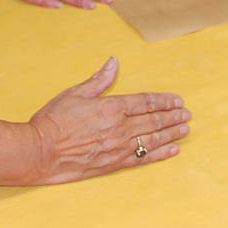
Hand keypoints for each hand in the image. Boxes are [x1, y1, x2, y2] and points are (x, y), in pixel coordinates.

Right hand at [26, 57, 190, 182]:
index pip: (145, 102)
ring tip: (185, 129)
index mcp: (111, 107)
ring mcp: (118, 147)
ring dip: (172, 133)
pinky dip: (160, 154)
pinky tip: (172, 150)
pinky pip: (143, 158)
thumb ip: (99, 80)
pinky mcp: (114, 164)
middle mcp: (119, 128)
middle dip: (172, 116)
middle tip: (187, 114)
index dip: (163, 101)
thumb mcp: (74, 93)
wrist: (40, 151)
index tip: (177, 100)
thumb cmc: (53, 121)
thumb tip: (114, 62)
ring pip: (153, 138)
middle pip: (153, 120)